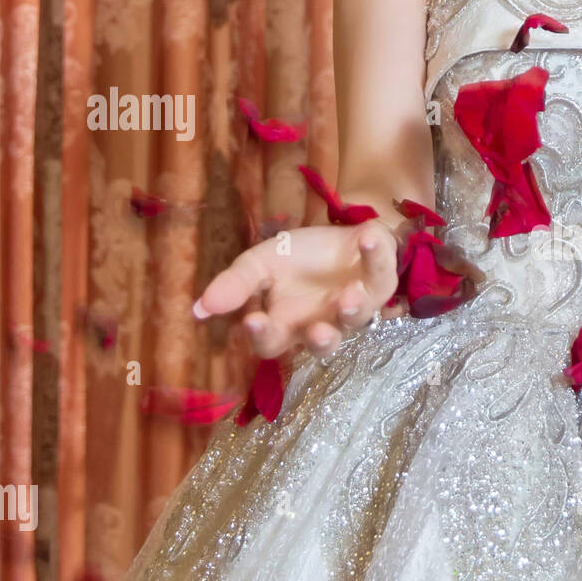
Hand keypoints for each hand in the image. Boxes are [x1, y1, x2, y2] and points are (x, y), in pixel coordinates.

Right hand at [192, 221, 399, 358]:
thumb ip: (236, 285)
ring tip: (348, 294)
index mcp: (289, 325)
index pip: (271, 343)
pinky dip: (376, 254)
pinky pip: (382, 272)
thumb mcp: (261, 264)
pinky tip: (367, 237)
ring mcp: (357, 308)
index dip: (262, 336)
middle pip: (322, 346)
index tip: (252, 320)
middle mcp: (324, 324)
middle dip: (320, 340)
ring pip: (357, 319)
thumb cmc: (299, 258)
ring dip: (352, 309)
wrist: (336, 234)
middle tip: (316, 331)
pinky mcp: (379, 283)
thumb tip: (199, 309)